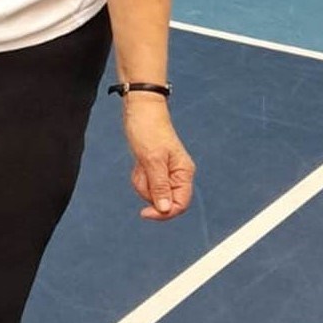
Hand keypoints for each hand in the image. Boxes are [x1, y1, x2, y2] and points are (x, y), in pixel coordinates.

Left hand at [122, 97, 194, 220]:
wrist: (139, 109)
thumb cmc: (148, 128)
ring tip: (141, 162)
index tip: (144, 213)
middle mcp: (178, 174)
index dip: (163, 213)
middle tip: (143, 170)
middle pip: (163, 200)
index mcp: (184, 173)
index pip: (180, 205)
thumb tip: (165, 210)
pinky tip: (138, 162)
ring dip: (142, 182)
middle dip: (148, 190)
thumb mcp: (152, 160)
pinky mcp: (155, 168)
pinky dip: (139, 176)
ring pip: (152, 192)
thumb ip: (159, 186)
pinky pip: (146, 182)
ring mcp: (166, 171)